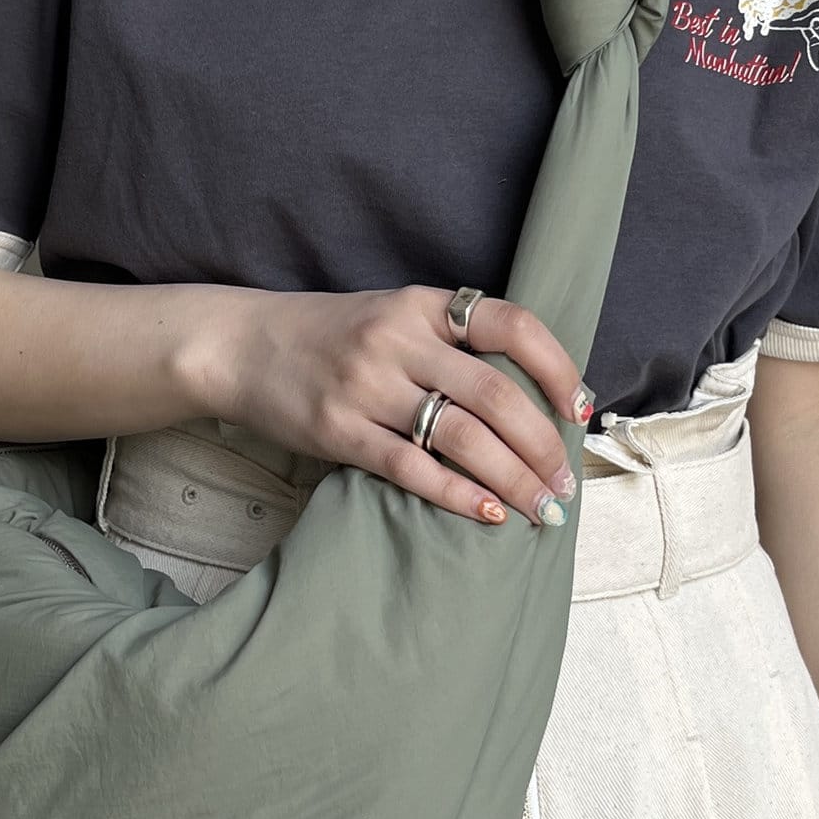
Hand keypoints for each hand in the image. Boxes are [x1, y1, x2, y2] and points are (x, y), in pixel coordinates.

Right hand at [192, 283, 593, 527]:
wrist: (240, 346)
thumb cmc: (327, 337)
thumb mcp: (391, 316)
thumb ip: (448, 343)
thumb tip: (526, 400)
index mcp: (421, 305)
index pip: (511, 326)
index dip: (556, 368)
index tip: (579, 410)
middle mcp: (398, 339)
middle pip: (495, 395)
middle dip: (542, 447)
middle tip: (564, 484)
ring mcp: (367, 385)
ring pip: (462, 437)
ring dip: (513, 479)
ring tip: (540, 509)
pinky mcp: (339, 430)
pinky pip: (412, 468)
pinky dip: (458, 495)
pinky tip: (489, 513)